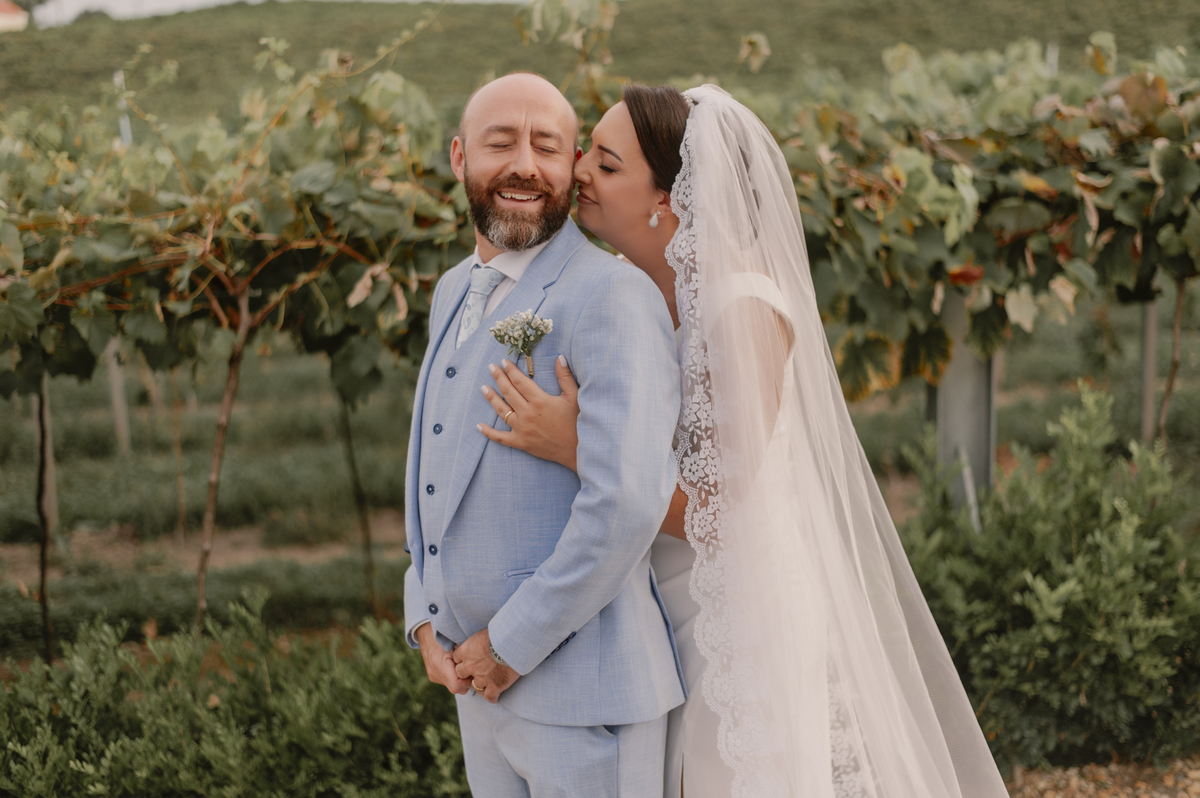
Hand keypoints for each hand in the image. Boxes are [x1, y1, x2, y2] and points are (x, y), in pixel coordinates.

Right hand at [415, 623, 471, 695]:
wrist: (425, 631)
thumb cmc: (444, 634)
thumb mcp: (457, 641)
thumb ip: (466, 655)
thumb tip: (481, 665)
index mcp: (440, 665)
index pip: (456, 687)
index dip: (467, 682)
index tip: (473, 671)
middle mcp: (435, 673)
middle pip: (457, 689)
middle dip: (466, 681)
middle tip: (472, 668)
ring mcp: (433, 675)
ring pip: (452, 685)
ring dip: (461, 678)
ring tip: (464, 664)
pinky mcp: (433, 675)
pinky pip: (448, 681)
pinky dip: (455, 676)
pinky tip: (457, 664)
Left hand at [452, 627, 518, 703]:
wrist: (513, 643)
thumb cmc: (501, 633)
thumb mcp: (484, 632)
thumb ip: (479, 640)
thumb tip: (482, 638)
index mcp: (466, 651)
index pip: (457, 658)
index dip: (463, 659)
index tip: (469, 659)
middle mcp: (470, 666)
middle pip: (461, 674)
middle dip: (467, 673)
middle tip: (476, 671)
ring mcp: (481, 678)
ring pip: (475, 687)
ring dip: (480, 685)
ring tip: (487, 684)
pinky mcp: (494, 687)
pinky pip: (489, 697)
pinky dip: (492, 697)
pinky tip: (496, 695)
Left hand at [478, 356, 579, 472]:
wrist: (577, 450)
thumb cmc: (577, 422)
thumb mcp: (574, 397)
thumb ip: (565, 376)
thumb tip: (559, 357)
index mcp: (540, 400)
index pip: (520, 381)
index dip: (510, 370)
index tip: (504, 362)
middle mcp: (528, 413)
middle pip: (508, 392)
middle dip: (498, 378)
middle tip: (491, 368)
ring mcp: (522, 429)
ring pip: (501, 410)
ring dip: (491, 398)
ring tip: (484, 388)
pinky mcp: (520, 443)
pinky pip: (500, 438)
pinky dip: (488, 432)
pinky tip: (479, 425)